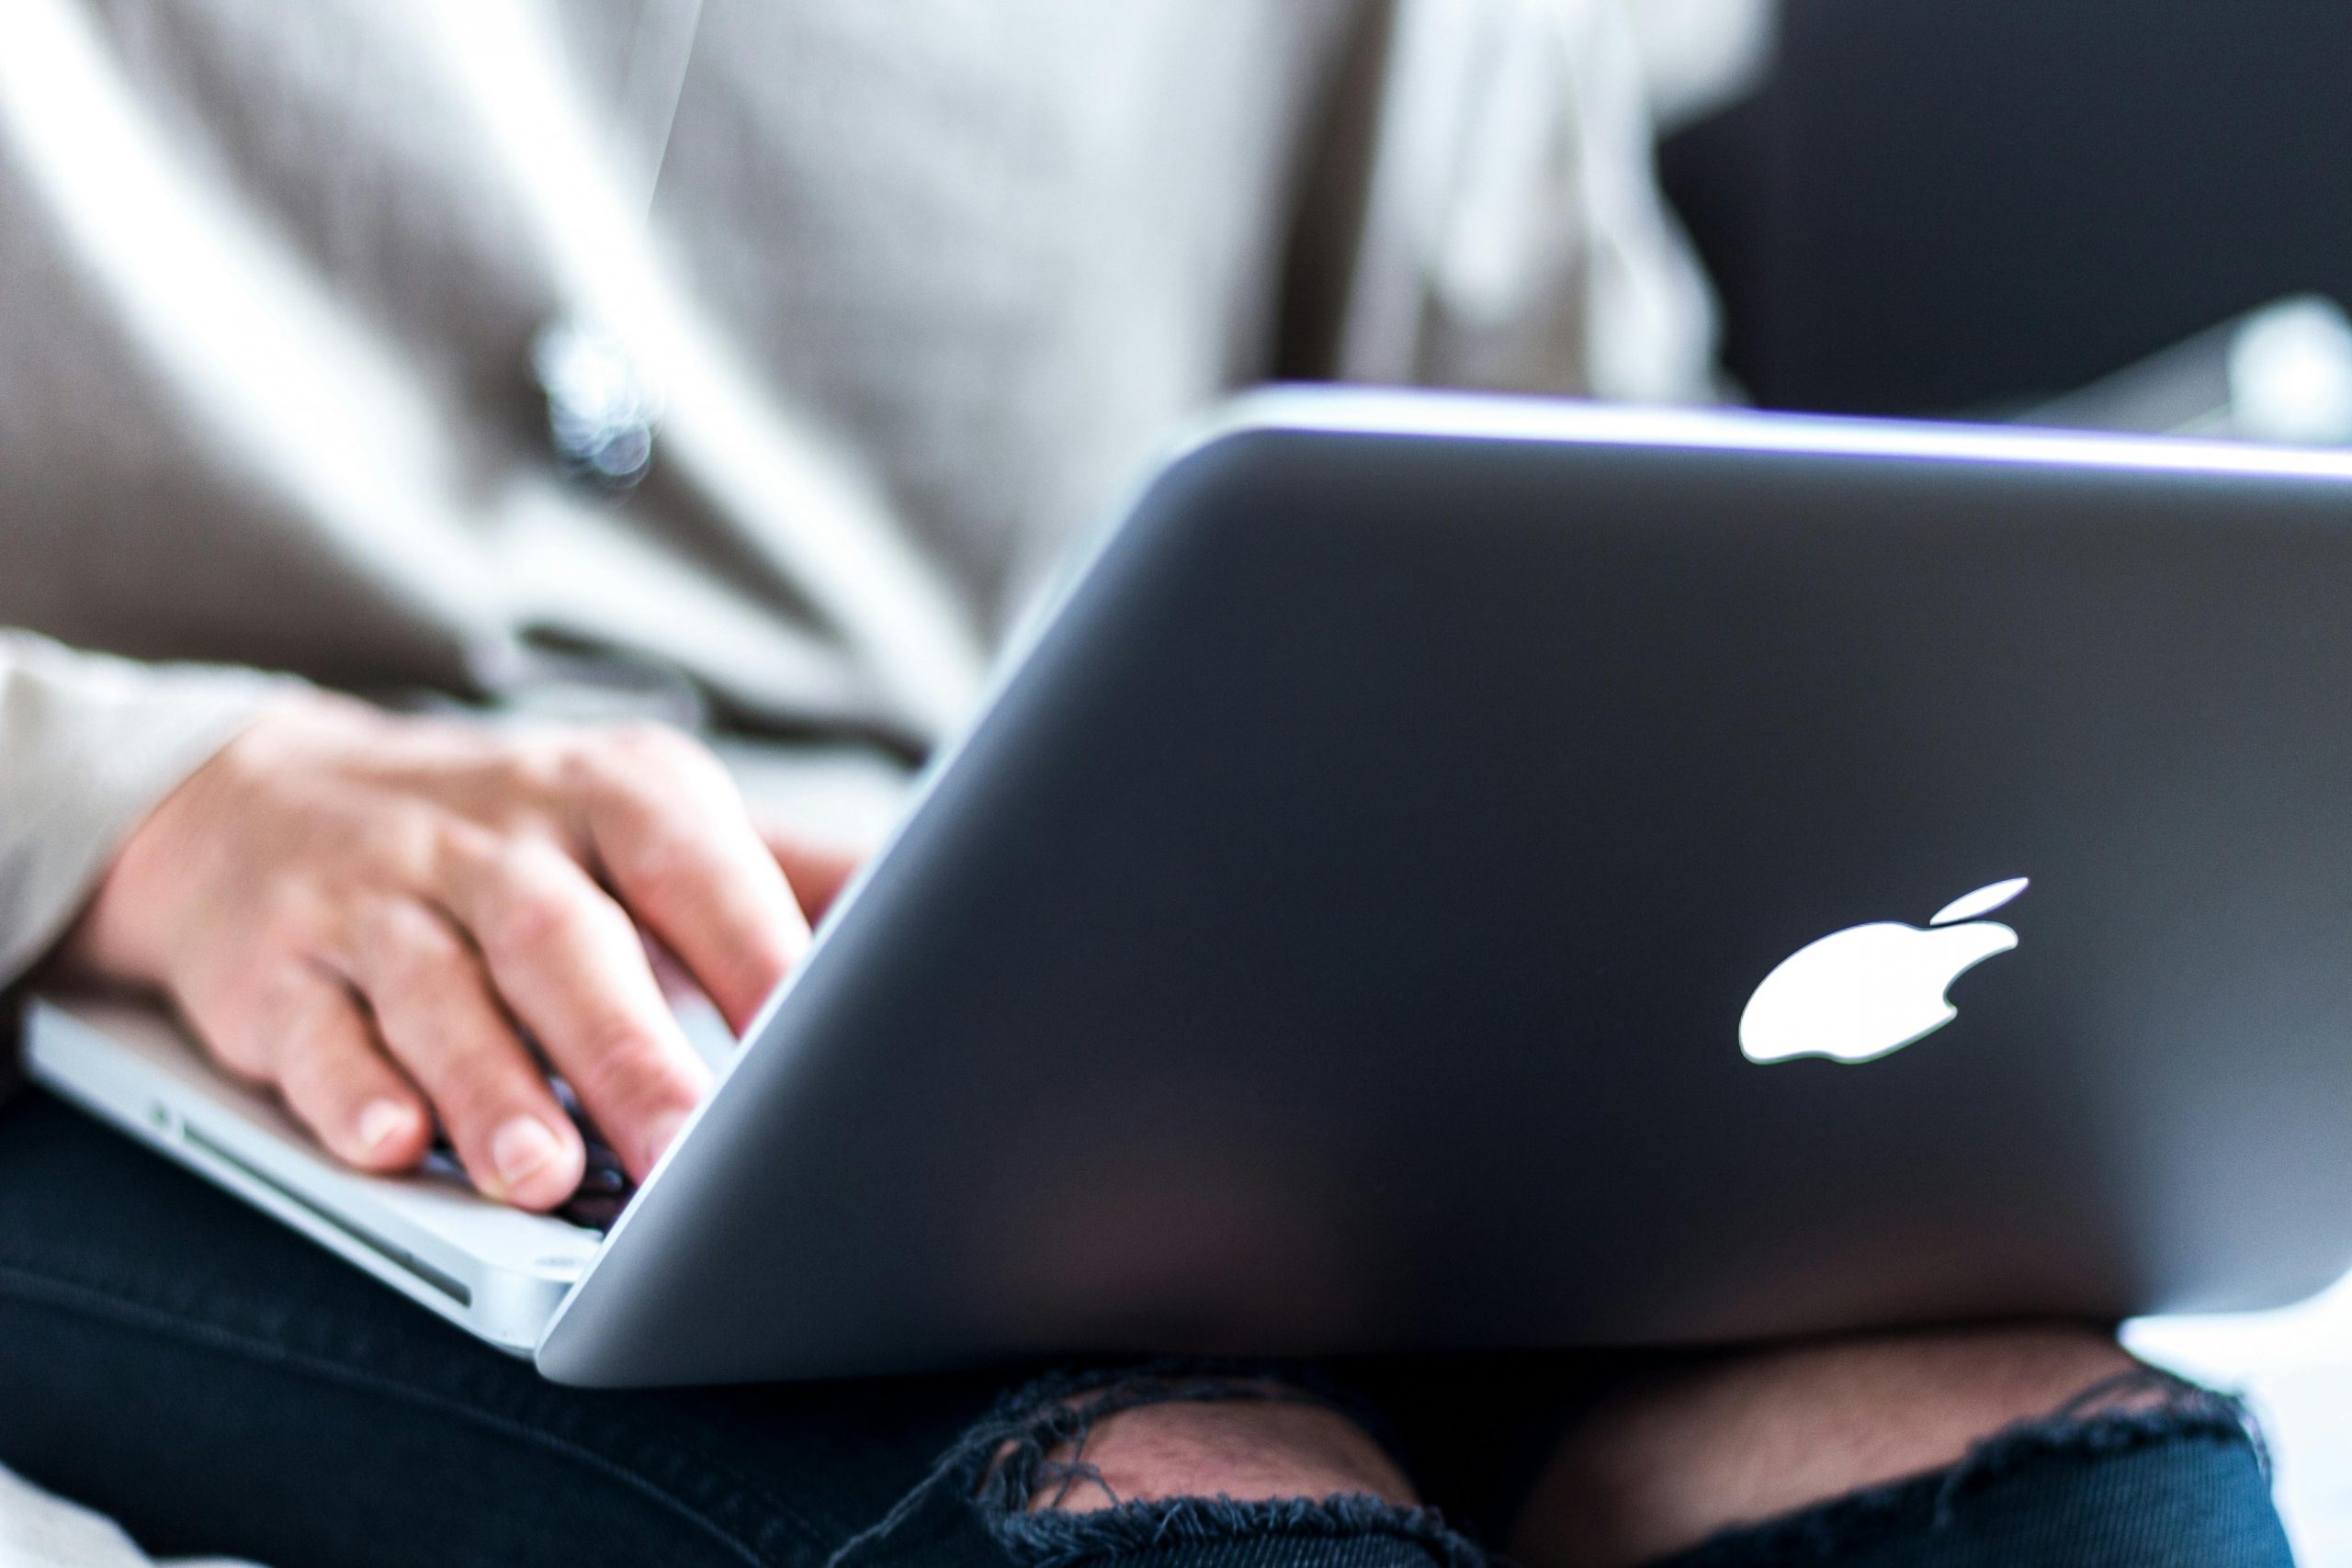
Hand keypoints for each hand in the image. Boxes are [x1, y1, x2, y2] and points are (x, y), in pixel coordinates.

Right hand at [60, 694, 860, 1209]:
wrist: (261, 798)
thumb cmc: (516, 840)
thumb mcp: (651, 822)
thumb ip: (789, 877)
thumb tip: (949, 917)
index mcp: (617, 794)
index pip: (702, 875)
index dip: (764, 966)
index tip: (826, 1057)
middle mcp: (498, 835)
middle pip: (566, 940)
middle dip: (631, 1053)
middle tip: (690, 1158)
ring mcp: (378, 896)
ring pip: (439, 991)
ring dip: (491, 1087)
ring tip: (544, 1178)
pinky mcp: (272, 966)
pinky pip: (310, 1030)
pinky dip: (346, 1089)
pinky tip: (388, 1146)